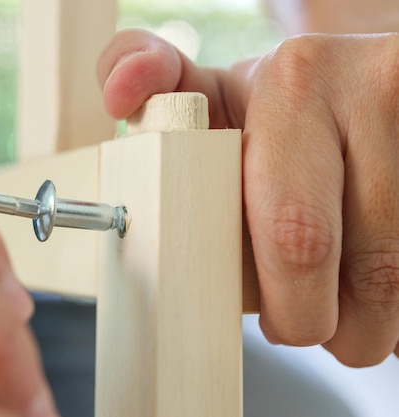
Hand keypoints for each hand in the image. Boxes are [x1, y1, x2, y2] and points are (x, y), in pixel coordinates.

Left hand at [98, 29, 398, 366]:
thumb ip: (150, 82)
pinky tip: (377, 279)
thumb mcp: (210, 93)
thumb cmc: (271, 109)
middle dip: (338, 329)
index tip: (281, 323)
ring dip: (377, 320)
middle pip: (372, 274)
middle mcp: (379, 91)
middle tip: (310, 324)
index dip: (291, 305)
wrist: (358, 83)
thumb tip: (121, 96)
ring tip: (345, 301)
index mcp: (299, 83)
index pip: (295, 234)